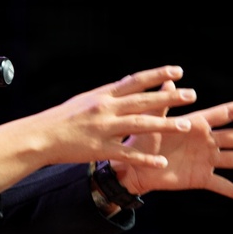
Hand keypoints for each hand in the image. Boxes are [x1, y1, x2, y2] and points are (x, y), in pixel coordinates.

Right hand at [0, 66, 212, 190]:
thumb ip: (109, 94)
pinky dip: (145, 158)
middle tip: (192, 95)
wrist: (40, 136)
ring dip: (165, 125)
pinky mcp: (99, 150)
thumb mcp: (86, 99)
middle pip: (143, 101)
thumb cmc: (62, 118)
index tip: (179, 71)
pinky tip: (161, 162)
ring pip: (140, 126)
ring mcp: (103, 130)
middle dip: (169, 98)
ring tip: (186, 125)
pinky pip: (127, 154)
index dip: (158, 75)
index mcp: (103, 94)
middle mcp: (105, 109)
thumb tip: (129, 84)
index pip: (135, 80)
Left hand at [113, 94, 232, 200]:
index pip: (225, 114)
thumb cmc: (142, 140)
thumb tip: (169, 81)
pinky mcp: (200, 178)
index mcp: (198, 124)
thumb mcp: (153, 120)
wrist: (134, 168)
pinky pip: (220, 185)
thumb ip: (164, 103)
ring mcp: (205, 160)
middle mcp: (207, 141)